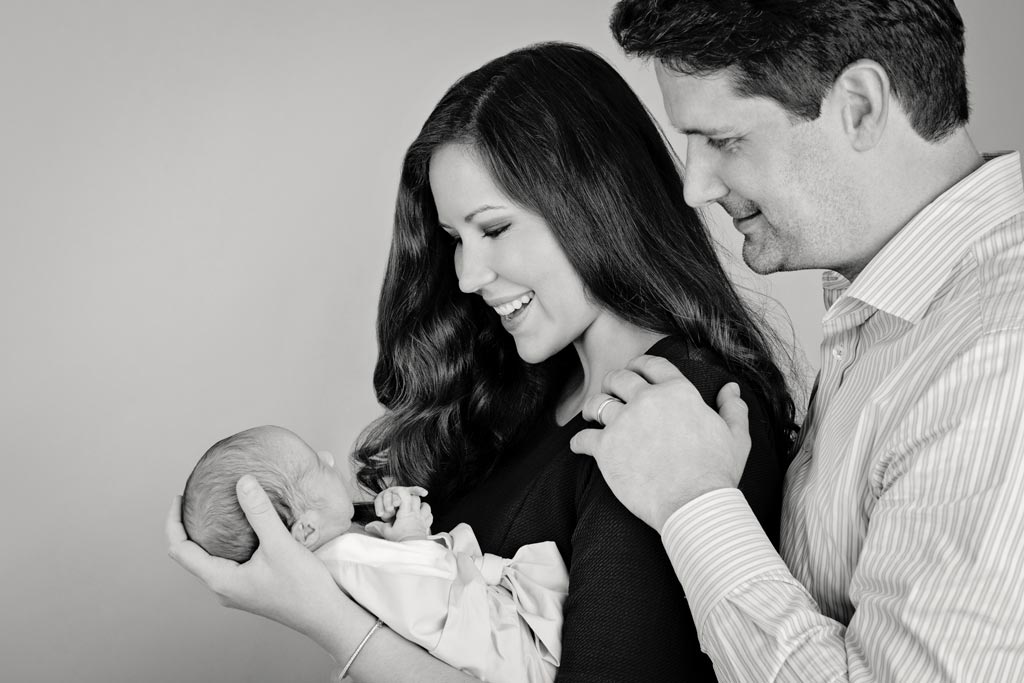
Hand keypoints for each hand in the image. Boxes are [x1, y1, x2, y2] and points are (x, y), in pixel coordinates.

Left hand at [166, 476, 348, 650]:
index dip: (174, 522)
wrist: (326, 616)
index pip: (180, 550)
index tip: (180, 498)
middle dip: (188, 526)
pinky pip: (228, 562)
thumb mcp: (280, 544)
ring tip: (217, 510)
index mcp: (221, 580)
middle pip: (190, 555)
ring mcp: (237, 590)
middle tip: (196, 499)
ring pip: (210, 559)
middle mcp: (223, 588)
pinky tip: (244, 528)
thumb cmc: (303, 587)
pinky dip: (227, 543)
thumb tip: (243, 482)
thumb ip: (260, 512)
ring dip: (208, 535)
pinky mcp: (251, 588)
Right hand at [366, 486, 431, 540]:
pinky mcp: (426, 526)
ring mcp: (422, 519)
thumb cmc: (400, 541)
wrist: (413, 550)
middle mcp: (415, 514)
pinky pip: (430, 516)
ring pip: (426, 505)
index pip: (405, 496)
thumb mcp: (387, 533)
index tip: (397, 494)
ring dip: (421, 505)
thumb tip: (368, 526)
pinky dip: (427, 514)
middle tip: (404, 503)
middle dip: (410, 498)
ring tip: (415, 509)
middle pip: (416, 498)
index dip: (401, 492)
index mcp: (405, 513)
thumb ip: (379, 527)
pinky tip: (421, 517)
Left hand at [570, 355, 750, 529]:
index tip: (635, 370)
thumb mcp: (736, 437)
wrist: (694, 505)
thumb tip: (731, 388)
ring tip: (592, 414)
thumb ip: (733, 408)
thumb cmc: (717, 473)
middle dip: (613, 382)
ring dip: (593, 407)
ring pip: (597, 402)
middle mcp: (647, 400)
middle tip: (611, 390)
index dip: (641, 364)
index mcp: (678, 392)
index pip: (653, 364)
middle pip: (620, 378)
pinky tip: (579, 446)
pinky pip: (583, 438)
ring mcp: (624, 422)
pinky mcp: (606, 448)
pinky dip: (579, 442)